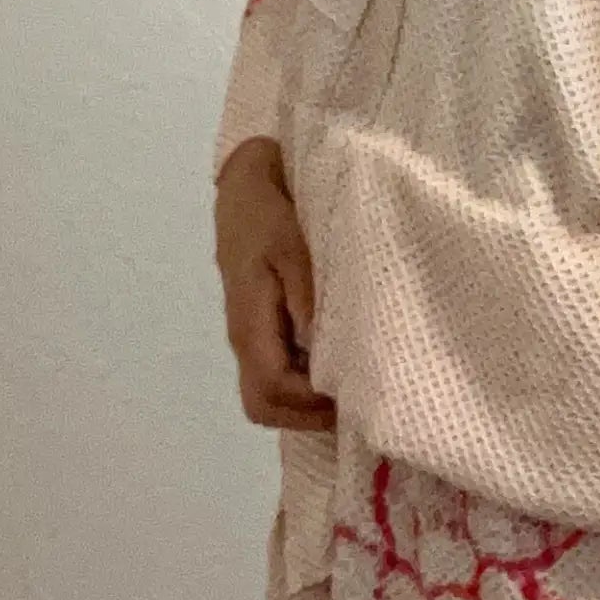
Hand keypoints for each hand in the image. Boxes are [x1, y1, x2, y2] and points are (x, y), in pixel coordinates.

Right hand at [215, 138, 335, 433]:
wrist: (248, 183)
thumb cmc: (273, 212)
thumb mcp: (294, 247)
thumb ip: (308, 297)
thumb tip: (321, 348)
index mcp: (249, 324)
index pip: (271, 390)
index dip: (310, 406)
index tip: (354, 397)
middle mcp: (245, 339)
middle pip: (263, 405)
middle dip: (306, 415)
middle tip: (354, 402)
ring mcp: (252, 335)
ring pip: (270, 393)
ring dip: (307, 401)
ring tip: (352, 385)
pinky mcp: (263, 327)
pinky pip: (279, 370)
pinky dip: (306, 381)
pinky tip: (340, 363)